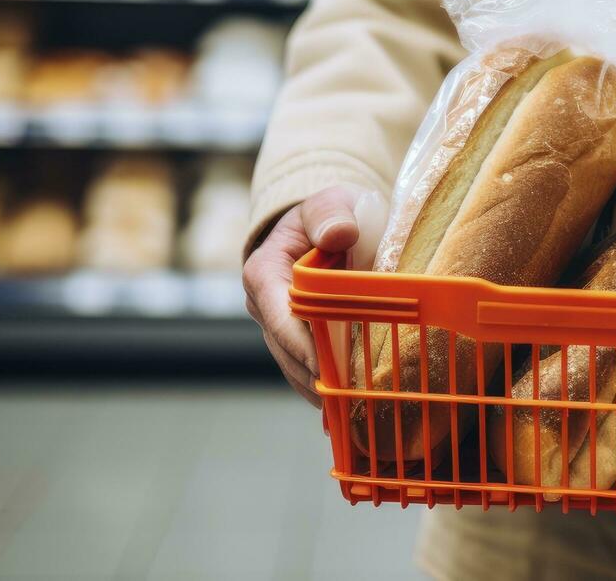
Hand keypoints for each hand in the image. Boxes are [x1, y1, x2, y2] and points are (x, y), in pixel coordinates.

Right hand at [243, 185, 387, 406]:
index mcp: (264, 273)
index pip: (281, 317)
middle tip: (351, 400)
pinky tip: (346, 411)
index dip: (304, 345)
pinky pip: (306, 369)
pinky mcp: (295, 338)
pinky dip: (325, 388)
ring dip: (321, 389)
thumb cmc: (330, 212)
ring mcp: (277, 327)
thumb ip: (330, 213)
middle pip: (288, 351)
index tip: (329, 368)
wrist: (329, 221)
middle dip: (317, 376)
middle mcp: (264, 306)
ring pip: (295, 367)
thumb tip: (339, 234)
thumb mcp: (330, 202)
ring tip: (352, 412)